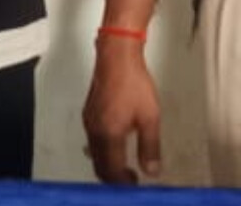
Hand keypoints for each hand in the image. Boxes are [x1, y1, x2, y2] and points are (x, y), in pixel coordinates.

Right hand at [82, 38, 162, 184]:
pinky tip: (115, 144)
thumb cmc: (133, 82)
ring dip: (107, 164)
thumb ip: (150, 147)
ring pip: (94, 153)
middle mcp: (95, 131)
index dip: (123, 182)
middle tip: (130, 179)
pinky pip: (92, 140)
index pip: (111, 170)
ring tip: (124, 165)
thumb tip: (151, 169)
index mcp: (109, 135)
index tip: (134, 183)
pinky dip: (102, 150)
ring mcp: (89, 121)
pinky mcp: (89, 112)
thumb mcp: (150, 117)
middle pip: (99, 165)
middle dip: (114, 177)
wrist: (117, 56)